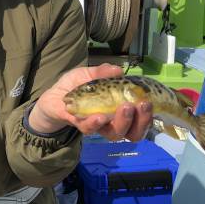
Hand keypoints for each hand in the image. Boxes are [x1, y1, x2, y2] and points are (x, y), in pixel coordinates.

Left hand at [28, 63, 152, 140]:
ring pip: (115, 133)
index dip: (148, 115)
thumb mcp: (88, 74)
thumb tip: (117, 69)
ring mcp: (97, 126)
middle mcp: (112, 123)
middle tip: (142, 105)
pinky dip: (96, 123)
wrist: (53, 97)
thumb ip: (102, 72)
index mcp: (119, 111)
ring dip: (123, 122)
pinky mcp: (80, 126)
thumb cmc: (76, 87)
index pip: (140, 120)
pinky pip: (90, 129)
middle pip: (133, 132)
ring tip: (125, 107)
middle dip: (141, 120)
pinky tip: (99, 116)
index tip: (151, 101)